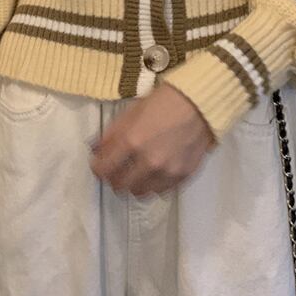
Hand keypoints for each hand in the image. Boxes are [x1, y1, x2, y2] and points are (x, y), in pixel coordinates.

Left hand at [89, 82, 215, 196]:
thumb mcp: (132, 111)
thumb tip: (96, 149)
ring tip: (137, 172)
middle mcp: (148, 161)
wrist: (200, 104)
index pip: (103, 169)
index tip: (100, 163)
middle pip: (119, 186)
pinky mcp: (182, 177)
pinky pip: (160, 191)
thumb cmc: (164, 102)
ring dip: (134, 184)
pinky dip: (153, 184)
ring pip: (140, 193)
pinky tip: (155, 172)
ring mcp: (167, 172)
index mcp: (131, 141)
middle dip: (114, 178)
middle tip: (117, 168)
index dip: (97, 167)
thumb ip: (112, 133)